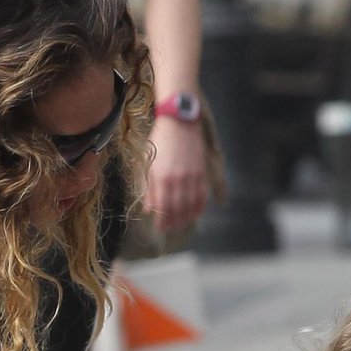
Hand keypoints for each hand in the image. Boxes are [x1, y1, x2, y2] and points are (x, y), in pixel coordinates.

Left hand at [144, 117, 209, 234]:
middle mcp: (178, 180)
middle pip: (177, 209)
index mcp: (162, 178)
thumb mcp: (149, 164)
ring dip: (186, 218)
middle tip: (169, 228)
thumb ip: (149, 189)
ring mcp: (192, 176)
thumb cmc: (160, 142)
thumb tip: (147, 209)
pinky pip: (203, 195)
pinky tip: (195, 212)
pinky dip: (199, 207)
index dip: (162, 220)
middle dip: (173, 222)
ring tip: (181, 223)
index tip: (160, 227)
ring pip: (191, 205)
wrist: (180, 122)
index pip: (163, 207)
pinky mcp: (202, 171)